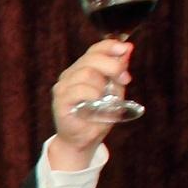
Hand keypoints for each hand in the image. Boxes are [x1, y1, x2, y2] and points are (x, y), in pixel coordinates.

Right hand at [46, 39, 131, 170]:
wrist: (84, 140)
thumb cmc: (97, 116)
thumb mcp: (114, 91)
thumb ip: (118, 71)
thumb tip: (127, 50)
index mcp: (83, 69)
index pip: (95, 49)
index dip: (110, 46)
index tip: (126, 49)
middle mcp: (70, 74)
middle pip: (91, 59)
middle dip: (112, 66)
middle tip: (124, 79)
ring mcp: (63, 87)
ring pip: (85, 73)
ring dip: (101, 85)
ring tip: (104, 99)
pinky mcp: (61, 101)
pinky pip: (78, 90)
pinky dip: (91, 94)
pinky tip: (96, 102)